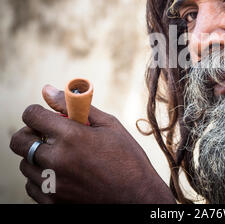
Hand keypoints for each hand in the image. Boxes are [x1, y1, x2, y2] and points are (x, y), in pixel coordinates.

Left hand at [9, 85, 175, 203]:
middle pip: (19, 141)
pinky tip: (63, 174)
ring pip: (25, 164)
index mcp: (71, 136)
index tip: (45, 116)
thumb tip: (47, 89)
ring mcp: (52, 183)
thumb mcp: (109, 125)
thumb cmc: (127, 157)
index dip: (37, 112)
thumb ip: (76, 106)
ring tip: (62, 157)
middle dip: (30, 133)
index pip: (32, 115)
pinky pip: (32, 186)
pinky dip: (42, 178)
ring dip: (38, 156)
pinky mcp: (52, 202)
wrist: (137, 196)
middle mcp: (56, 159)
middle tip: (49, 135)